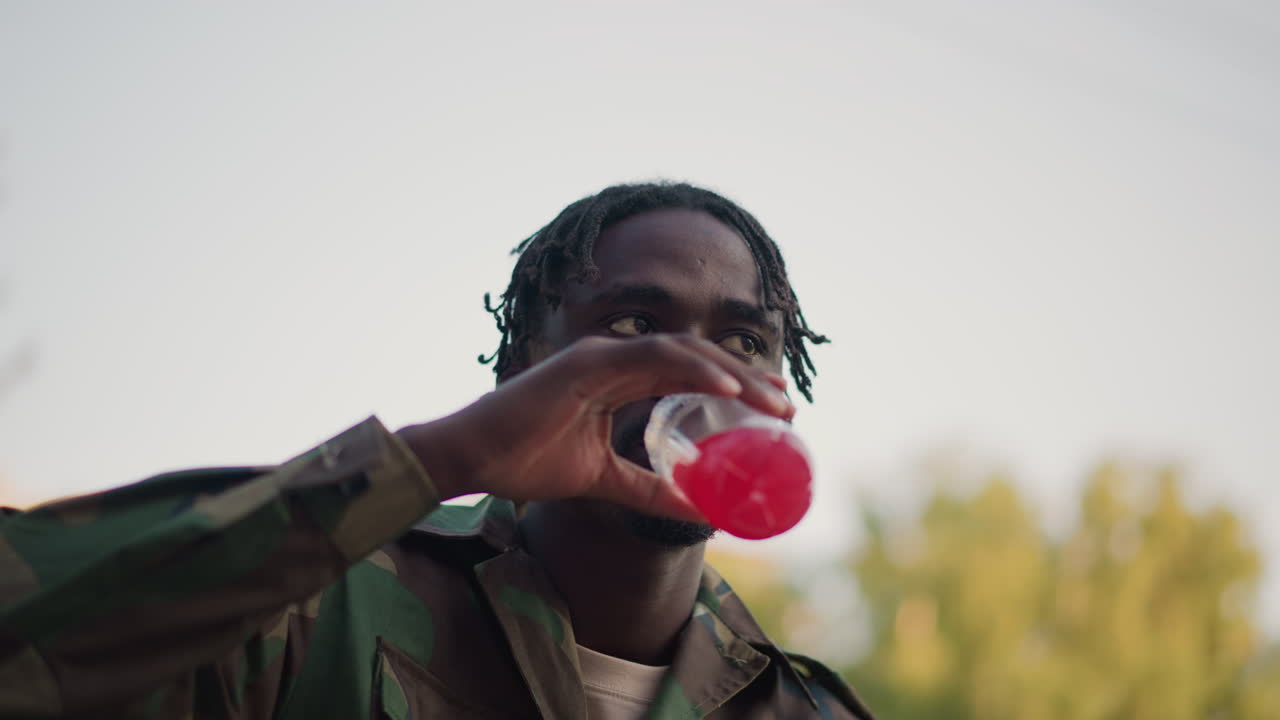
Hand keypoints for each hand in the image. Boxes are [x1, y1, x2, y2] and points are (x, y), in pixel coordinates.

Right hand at [397, 335, 792, 521]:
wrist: (469, 459)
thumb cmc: (523, 462)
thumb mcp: (601, 480)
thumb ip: (646, 490)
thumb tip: (698, 511)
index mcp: (616, 377)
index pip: (688, 374)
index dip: (734, 388)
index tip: (773, 412)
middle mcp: (613, 358)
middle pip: (696, 359)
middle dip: (747, 380)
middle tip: (789, 407)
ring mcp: (600, 355)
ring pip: (683, 352)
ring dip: (733, 373)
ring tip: (772, 399)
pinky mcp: (587, 364)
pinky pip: (652, 358)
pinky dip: (694, 369)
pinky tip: (728, 386)